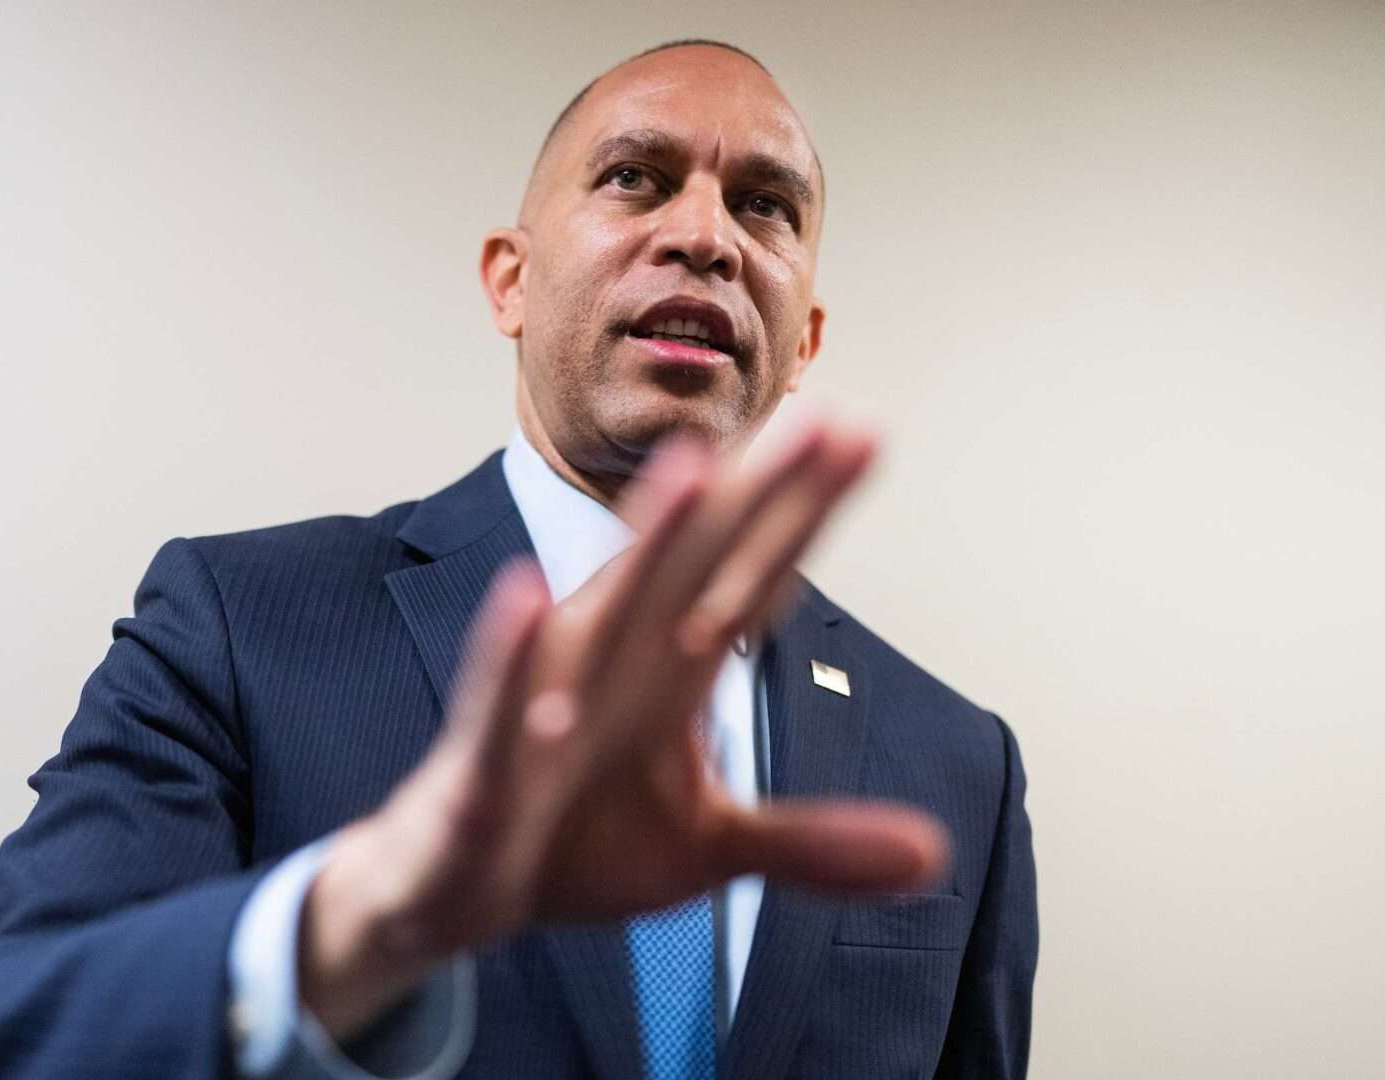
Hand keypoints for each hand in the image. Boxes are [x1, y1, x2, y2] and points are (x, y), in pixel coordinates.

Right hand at [299, 420, 948, 1036]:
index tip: (863, 436)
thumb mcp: (706, 847)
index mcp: (666, 674)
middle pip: (693, 570)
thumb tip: (932, 853)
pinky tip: (527, 593)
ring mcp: (545, 709)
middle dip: (754, 497)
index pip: (746, 584)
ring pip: (603, 615)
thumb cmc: (573, 837)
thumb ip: (810, 840)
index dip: (801, 516)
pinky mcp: (485, 770)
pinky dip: (514, 658)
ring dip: (646, 543)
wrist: (451, 889)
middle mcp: (610, 668)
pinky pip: (499, 709)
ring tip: (694, 466)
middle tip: (820, 419)